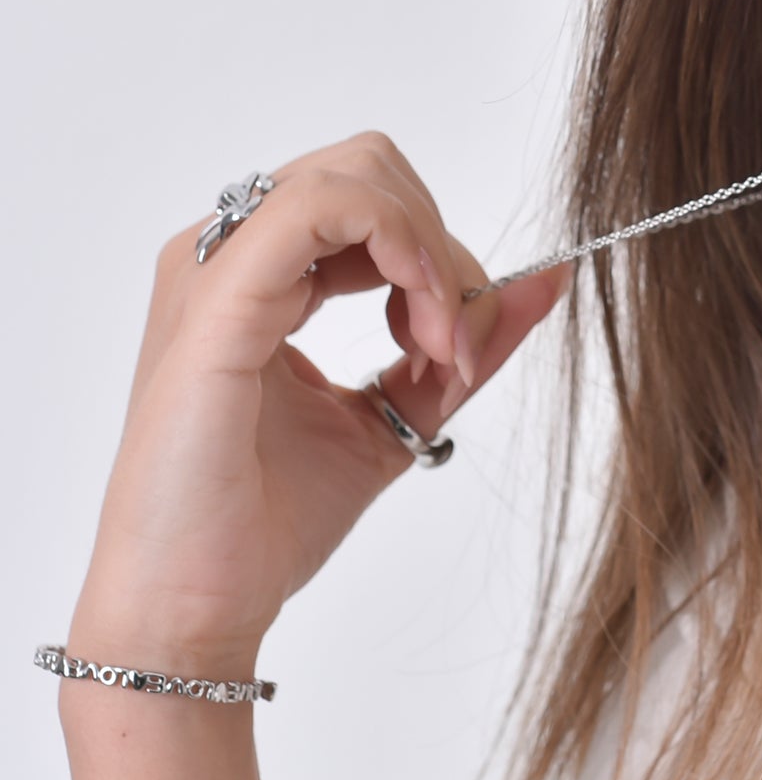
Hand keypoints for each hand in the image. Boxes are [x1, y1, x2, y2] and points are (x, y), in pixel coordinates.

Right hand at [66, 131, 570, 674]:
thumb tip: (548, 278)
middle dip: (438, 247)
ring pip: (358, 175)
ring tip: (435, 349)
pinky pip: (326, 207)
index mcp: (257, 276)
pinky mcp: (217, 300)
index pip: (373, 200)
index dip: (439, 257)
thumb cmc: (268, 520)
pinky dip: (404, 249)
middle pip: (372, 170)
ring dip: (429, 254)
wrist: (194, 608)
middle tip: (448, 347)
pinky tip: (421, 329)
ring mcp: (214, 270)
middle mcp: (226, 256)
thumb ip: (466, 343)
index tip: (456, 348)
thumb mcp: (400, 412)